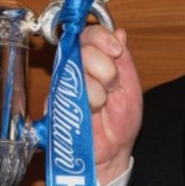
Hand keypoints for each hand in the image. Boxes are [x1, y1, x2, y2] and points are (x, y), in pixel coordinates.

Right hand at [78, 24, 141, 185]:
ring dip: (100, 87)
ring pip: (79, 66)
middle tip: (111, 86)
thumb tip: (118, 32)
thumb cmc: (120, 123)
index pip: (88, 33)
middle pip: (84, 46)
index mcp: (92, 61)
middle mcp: (74, 69)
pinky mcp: (55, 101)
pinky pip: (72, 88)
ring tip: (101, 104)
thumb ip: (123, 58)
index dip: (103, 37)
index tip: (117, 50)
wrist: (113, 153)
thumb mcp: (130, 85)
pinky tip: (92, 111)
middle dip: (106, 66)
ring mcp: (62, 84)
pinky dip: (90, 100)